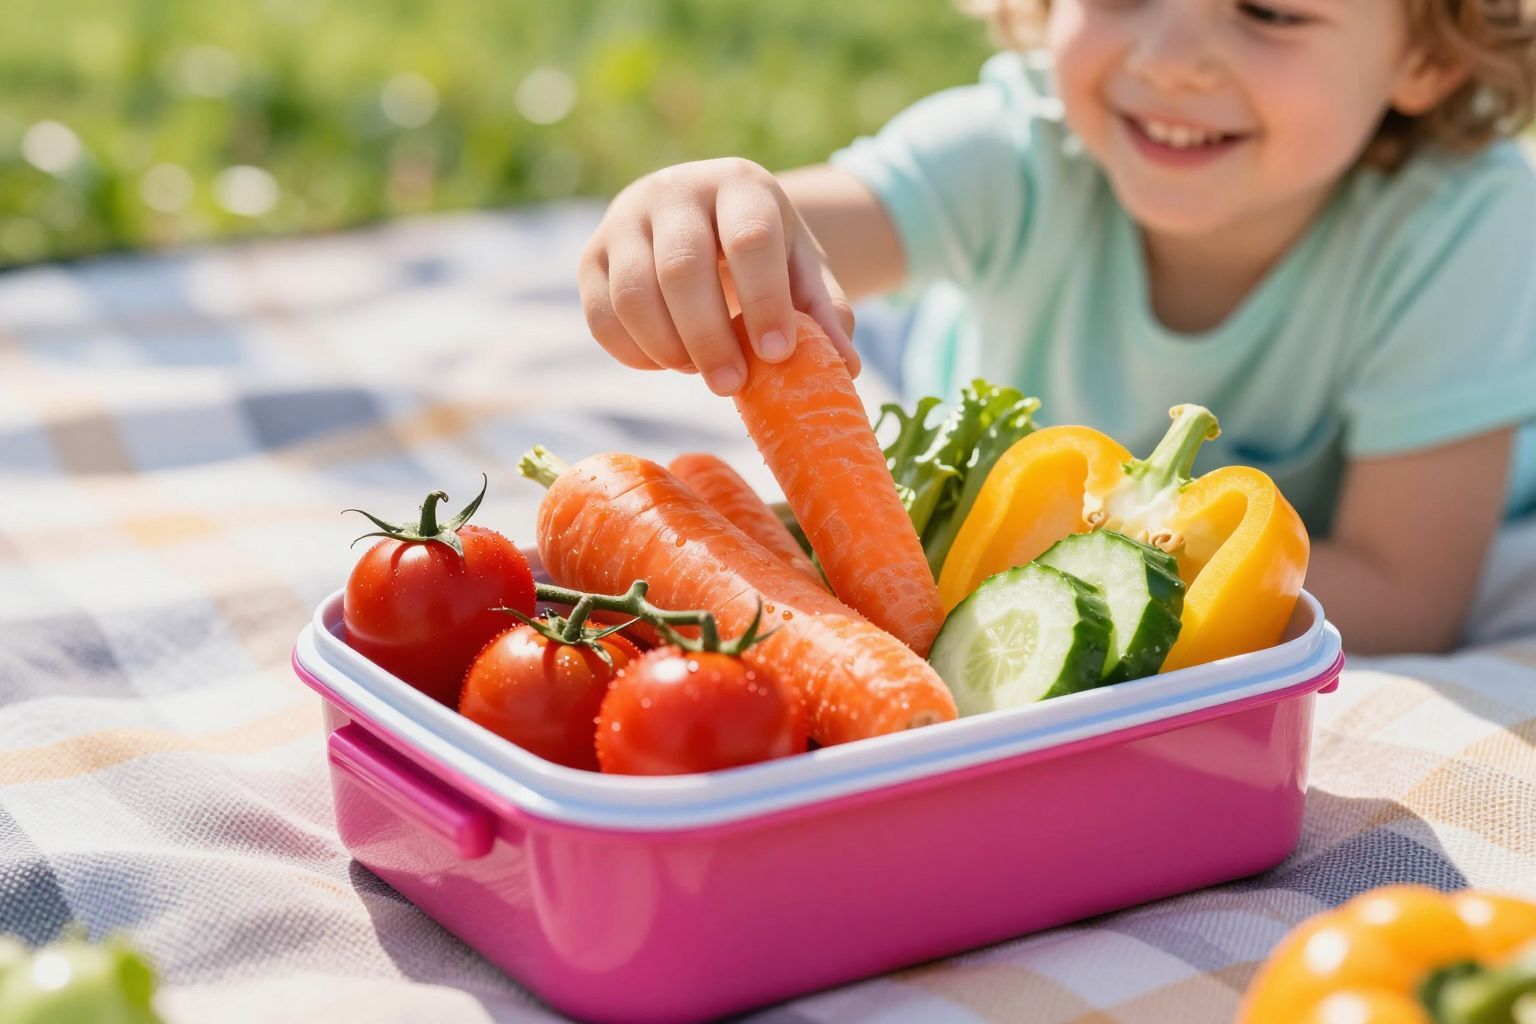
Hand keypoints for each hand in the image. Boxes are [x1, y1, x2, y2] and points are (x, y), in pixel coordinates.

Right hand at [578, 158, 858, 395]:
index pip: (749, 239)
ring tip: (701, 371)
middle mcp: (674, 190)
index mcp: (739, 184)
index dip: (764, 301)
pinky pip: (601, 316)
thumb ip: (824, 315)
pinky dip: (634, 353)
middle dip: (709, 337)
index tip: (778, 354)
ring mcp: (624, 220)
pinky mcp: (591, 256)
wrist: (704, 220)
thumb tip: (845, 369)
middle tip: (732, 386)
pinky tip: (669, 362)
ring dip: (669, 348)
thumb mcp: (801, 271)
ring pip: (634, 295)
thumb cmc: (762, 254)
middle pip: (682, 268)